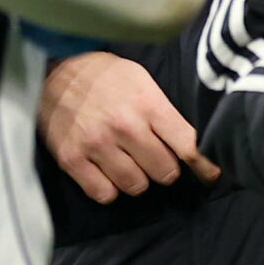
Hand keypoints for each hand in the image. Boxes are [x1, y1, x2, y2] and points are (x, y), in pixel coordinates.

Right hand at [38, 51, 221, 202]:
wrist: (53, 70)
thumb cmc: (104, 75)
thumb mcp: (141, 80)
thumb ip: (164, 111)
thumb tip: (192, 144)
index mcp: (147, 103)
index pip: (187, 145)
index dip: (204, 164)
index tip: (211, 174)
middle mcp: (125, 126)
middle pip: (165, 172)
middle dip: (164, 168)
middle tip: (154, 157)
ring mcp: (97, 144)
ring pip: (136, 186)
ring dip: (137, 179)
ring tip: (128, 162)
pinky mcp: (72, 159)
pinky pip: (104, 194)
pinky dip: (109, 188)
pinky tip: (107, 171)